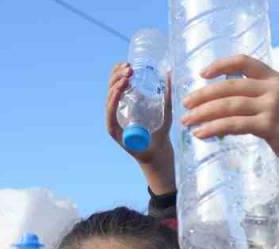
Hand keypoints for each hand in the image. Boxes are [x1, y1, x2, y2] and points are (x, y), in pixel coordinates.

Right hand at [106, 62, 176, 194]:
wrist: (160, 154)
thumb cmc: (161, 133)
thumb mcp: (165, 109)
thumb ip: (167, 92)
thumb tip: (169, 71)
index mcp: (124, 104)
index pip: (116, 84)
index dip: (119, 72)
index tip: (128, 63)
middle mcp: (117, 112)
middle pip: (111, 88)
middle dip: (118, 75)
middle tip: (130, 68)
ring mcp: (114, 121)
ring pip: (109, 98)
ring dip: (116, 85)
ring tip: (126, 77)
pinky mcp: (114, 131)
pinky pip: (110, 113)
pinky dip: (113, 100)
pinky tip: (118, 91)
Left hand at [180, 55, 278, 217]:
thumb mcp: (273, 103)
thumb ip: (252, 96)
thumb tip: (215, 99)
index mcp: (273, 78)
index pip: (243, 61)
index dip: (221, 65)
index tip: (202, 74)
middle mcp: (274, 88)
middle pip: (230, 87)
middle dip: (203, 95)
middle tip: (185, 104)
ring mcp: (273, 107)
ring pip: (229, 106)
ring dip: (204, 113)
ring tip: (188, 122)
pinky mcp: (270, 126)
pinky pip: (235, 125)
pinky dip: (214, 128)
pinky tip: (202, 133)